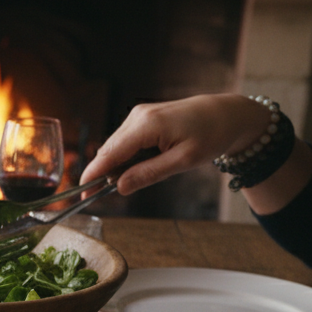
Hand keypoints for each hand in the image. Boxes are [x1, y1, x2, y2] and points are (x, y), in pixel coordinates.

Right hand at [81, 93, 273, 194]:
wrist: (229, 113)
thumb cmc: (212, 135)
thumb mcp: (183, 161)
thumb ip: (149, 174)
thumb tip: (120, 187)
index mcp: (147, 125)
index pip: (110, 153)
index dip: (93, 174)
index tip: (81, 192)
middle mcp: (138, 115)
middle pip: (109, 150)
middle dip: (103, 173)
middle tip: (101, 197)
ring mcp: (139, 114)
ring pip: (116, 146)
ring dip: (116, 166)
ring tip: (129, 182)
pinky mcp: (144, 116)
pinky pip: (126, 140)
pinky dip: (126, 156)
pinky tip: (137, 167)